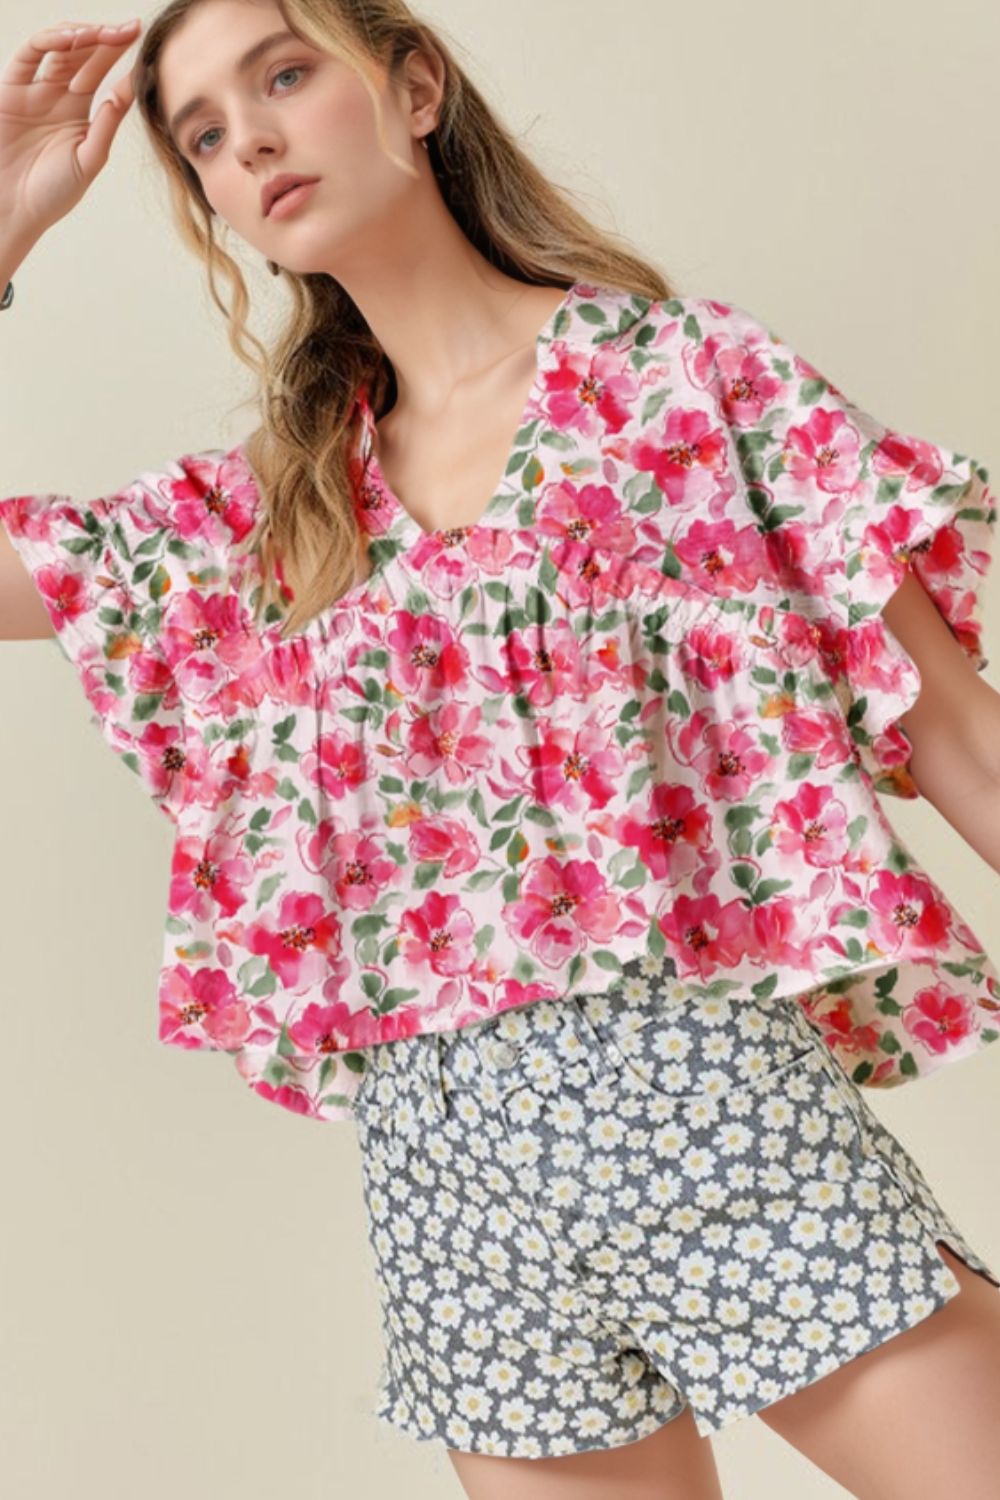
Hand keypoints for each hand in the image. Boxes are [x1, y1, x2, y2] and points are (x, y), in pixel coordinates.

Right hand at [0, 19, 140, 246]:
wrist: (14, 209)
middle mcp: (58, 97)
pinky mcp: (11, 89)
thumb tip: (128, 89)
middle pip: (85, 56)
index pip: (104, 76)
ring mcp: (34, 90)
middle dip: (107, 39)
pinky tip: (73, 38)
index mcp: (80, 114)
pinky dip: (51, 41)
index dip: (122, 57)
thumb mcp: (88, 158)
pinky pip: (31, 55)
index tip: (144, 41)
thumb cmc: (52, 194)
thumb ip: (107, 123)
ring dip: (83, 35)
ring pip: (60, 49)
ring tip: (105, 32)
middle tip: (130, 28)